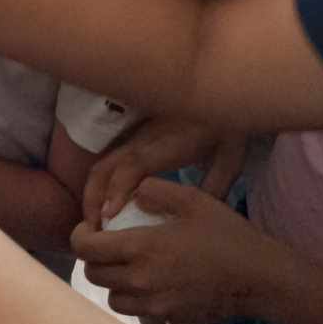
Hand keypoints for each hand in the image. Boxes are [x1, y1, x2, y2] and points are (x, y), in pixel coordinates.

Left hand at [72, 179, 277, 323]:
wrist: (263, 279)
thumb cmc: (228, 235)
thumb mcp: (193, 200)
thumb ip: (154, 190)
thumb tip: (130, 194)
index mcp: (142, 249)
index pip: (85, 248)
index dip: (80, 236)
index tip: (91, 228)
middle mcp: (143, 281)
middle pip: (93, 275)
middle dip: (94, 259)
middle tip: (108, 246)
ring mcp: (157, 306)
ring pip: (113, 299)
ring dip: (114, 283)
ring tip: (130, 267)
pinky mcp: (173, 321)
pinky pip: (142, 312)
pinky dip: (141, 300)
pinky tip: (158, 283)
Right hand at [82, 119, 246, 227]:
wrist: (219, 91)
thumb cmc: (226, 128)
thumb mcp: (229, 161)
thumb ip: (213, 189)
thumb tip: (200, 217)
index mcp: (165, 146)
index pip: (131, 167)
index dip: (117, 191)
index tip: (109, 217)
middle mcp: (141, 142)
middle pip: (104, 167)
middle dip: (92, 199)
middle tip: (95, 232)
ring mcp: (134, 139)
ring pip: (101, 165)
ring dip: (92, 193)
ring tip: (96, 222)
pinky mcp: (134, 140)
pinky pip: (109, 163)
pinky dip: (100, 185)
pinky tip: (106, 204)